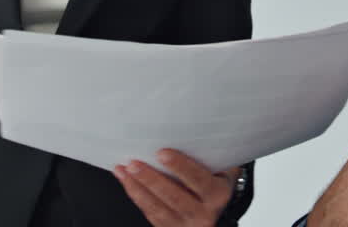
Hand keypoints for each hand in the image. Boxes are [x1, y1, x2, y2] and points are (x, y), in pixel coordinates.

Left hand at [113, 149, 239, 225]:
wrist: (217, 214)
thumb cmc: (216, 184)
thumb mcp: (223, 171)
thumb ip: (212, 157)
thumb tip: (194, 129)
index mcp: (218, 194)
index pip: (199, 180)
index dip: (180, 166)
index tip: (162, 153)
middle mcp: (204, 213)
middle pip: (174, 197)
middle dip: (151, 179)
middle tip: (134, 163)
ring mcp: (186, 224)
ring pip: (158, 208)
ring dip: (138, 188)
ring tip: (124, 170)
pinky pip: (150, 214)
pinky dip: (136, 196)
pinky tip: (126, 181)